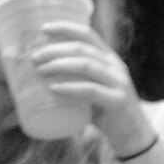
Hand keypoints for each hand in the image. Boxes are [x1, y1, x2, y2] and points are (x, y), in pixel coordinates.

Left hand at [31, 20, 153, 156]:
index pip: (87, 35)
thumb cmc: (102, 109)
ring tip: (40, 71)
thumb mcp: (89, 86)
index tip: (43, 29)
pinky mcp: (119, 101)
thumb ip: (71, 77)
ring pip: (86, 66)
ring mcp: (119, 83)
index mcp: (108, 58)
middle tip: (34, 58)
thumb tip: (33, 70)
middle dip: (54, 50)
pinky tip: (54, 89)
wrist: (130, 135)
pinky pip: (92, 91)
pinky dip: (70, 88)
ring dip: (59, 65)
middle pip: (81, 49)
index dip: (65, 28)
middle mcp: (115, 66)